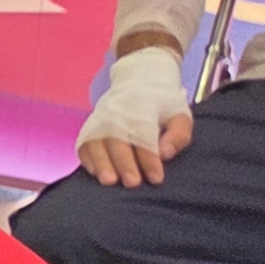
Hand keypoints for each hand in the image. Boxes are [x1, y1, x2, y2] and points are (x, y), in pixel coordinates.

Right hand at [77, 43, 195, 187]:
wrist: (139, 80)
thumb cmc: (163, 105)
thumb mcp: (180, 115)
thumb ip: (178, 135)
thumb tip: (164, 154)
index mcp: (142, 108)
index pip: (144, 137)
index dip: (149, 159)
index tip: (156, 178)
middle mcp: (116, 113)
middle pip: (117, 140)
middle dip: (124, 163)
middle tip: (133, 183)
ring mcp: (99, 119)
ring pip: (96, 142)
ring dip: (101, 163)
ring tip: (109, 181)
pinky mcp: (89, 127)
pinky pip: (83, 144)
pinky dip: (87, 159)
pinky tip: (96, 173)